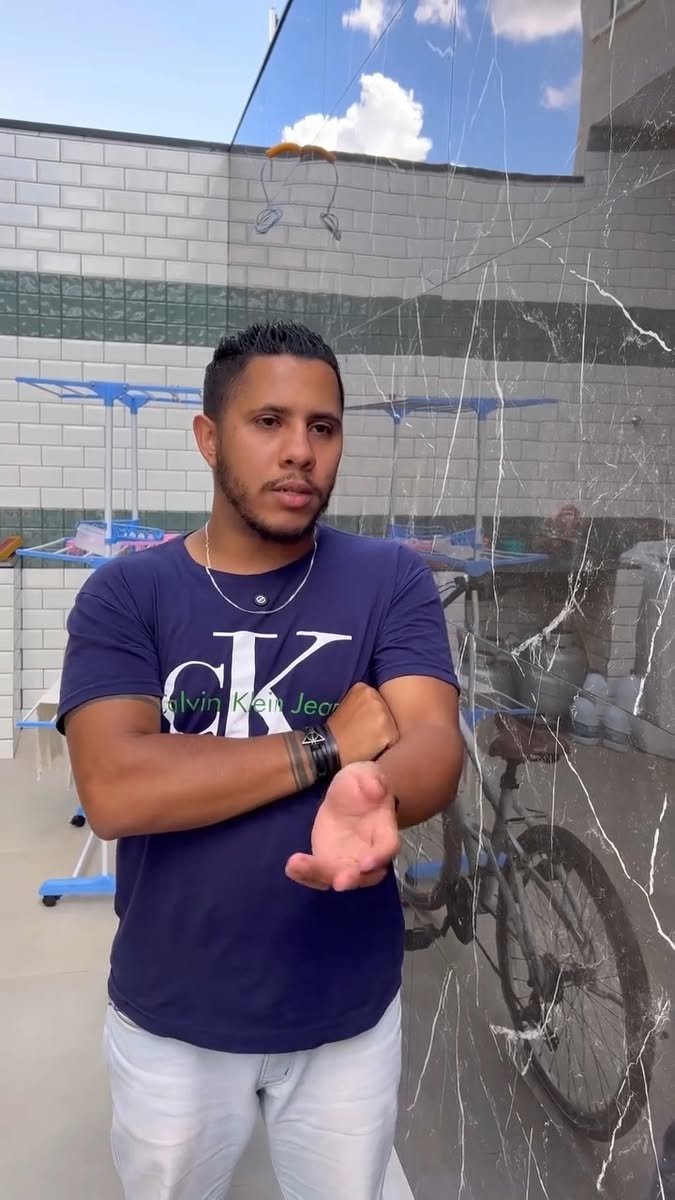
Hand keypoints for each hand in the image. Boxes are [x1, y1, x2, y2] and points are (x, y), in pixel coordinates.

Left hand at [285, 761, 400, 891]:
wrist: (349, 793)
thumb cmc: (363, 784)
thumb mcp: (367, 773)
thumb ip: (373, 780)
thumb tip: (376, 790)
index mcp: (384, 830)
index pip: (387, 847)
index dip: (379, 857)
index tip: (365, 863)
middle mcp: (370, 853)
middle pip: (366, 874)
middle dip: (353, 879)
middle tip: (339, 882)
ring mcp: (349, 861)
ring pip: (339, 877)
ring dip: (321, 876)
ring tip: (297, 866)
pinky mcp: (328, 861)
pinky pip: (319, 874)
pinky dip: (305, 874)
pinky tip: (291, 867)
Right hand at [327, 682, 397, 765]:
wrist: (328, 750)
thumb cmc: (337, 732)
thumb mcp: (347, 705)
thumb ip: (364, 703)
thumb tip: (380, 711)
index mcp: (363, 688)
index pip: (380, 702)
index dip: (371, 717)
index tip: (358, 723)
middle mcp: (374, 696)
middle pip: (389, 714)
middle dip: (380, 725)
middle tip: (361, 734)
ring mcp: (382, 713)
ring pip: (393, 727)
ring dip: (384, 736)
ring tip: (364, 741)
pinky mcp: (387, 730)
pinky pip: (394, 740)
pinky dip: (386, 747)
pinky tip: (369, 748)